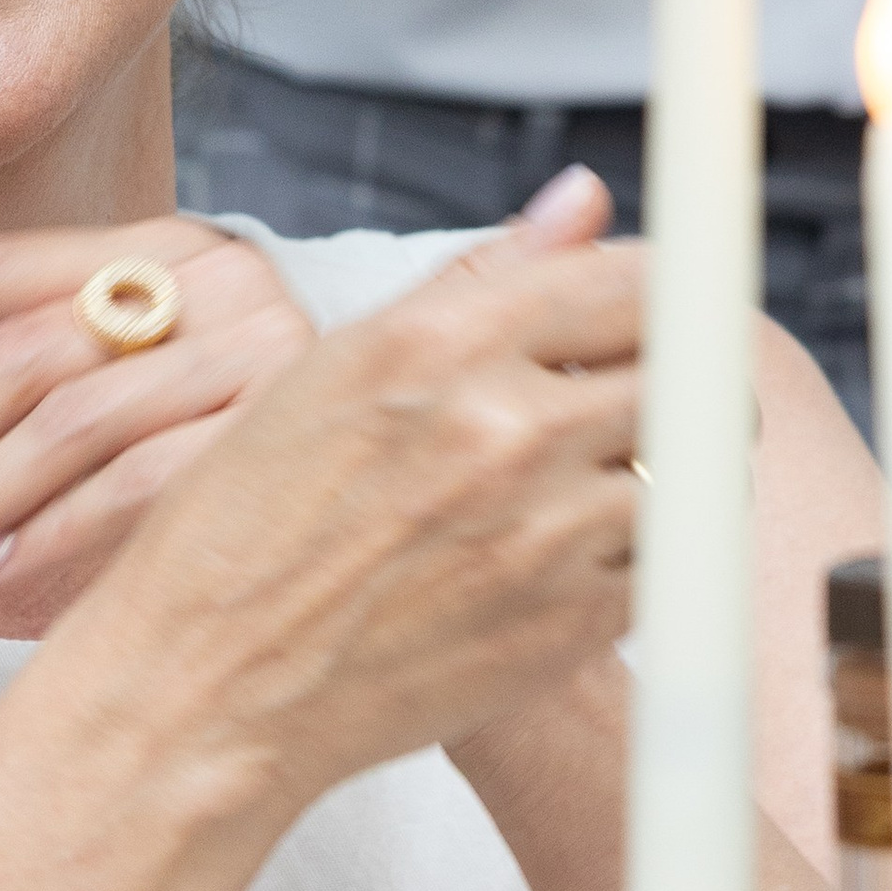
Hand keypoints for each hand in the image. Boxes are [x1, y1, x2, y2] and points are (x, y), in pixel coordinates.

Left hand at [0, 217, 305, 617]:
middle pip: (19, 354)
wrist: (417, 537)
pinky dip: (56, 531)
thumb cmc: (244, 477)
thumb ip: (37, 364)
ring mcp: (267, 355)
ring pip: (69, 421)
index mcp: (165, 248)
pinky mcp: (296, 440)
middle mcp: (222, 280)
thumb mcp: (134, 396)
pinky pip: (143, 481)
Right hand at [82, 217, 642, 813]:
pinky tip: (549, 571)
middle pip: (687, 377)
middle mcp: (502, 428)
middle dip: (671, 391)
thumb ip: (478, 283)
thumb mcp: (333, 371)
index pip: (633, 283)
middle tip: (617, 419)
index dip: (655, 302)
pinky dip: (629, 565)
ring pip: (687, 477)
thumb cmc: (243, 530)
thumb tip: (585, 199)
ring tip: (570, 502)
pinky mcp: (569, 628)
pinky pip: (664, 571)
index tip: (642, 328)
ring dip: (652, 481)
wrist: (204, 691)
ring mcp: (544, 533)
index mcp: (440, 345)